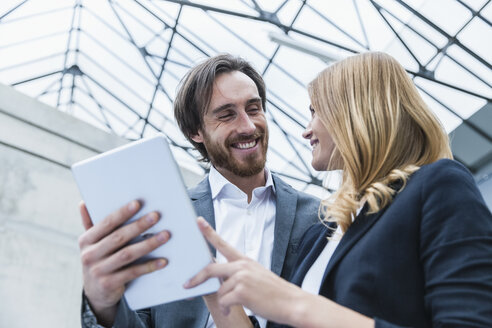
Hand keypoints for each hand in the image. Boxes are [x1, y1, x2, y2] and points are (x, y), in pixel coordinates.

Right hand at [78, 200, 170, 325]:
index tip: (138, 203)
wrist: (96, 293)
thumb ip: (89, 223)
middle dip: (139, 225)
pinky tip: (162, 260)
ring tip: (165, 235)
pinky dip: (149, 266)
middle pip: (118, 237)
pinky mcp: (109, 284)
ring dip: (148, 244)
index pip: (106, 224)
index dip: (122, 213)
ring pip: (127, 254)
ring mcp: (98, 271)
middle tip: (155, 216)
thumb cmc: (98, 260)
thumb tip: (83, 203)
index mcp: (86, 241)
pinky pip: (133, 272)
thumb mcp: (91, 244)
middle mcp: (89, 255)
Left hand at [184, 217, 302, 324]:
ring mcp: (242, 278)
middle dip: (196, 278)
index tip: (198, 222)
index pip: (223, 243)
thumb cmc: (275, 292)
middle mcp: (242, 266)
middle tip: (187, 285)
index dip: (208, 232)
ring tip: (229, 306)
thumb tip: (221, 278)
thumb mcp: (257, 275)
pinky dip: (226, 308)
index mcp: (245, 260)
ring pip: (219, 290)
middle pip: (211, 269)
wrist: (292, 302)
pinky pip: (224, 301)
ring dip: (223, 301)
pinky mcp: (242, 292)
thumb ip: (239, 273)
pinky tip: (230, 310)